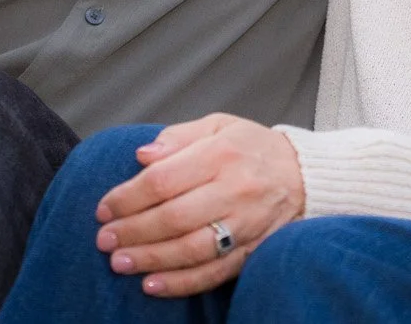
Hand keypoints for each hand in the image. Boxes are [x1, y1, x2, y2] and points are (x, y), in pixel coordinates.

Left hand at [94, 114, 305, 297]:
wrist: (306, 175)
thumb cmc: (253, 148)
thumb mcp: (219, 125)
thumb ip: (179, 137)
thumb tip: (142, 155)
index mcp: (221, 153)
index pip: (164, 179)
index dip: (128, 197)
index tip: (104, 209)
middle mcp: (235, 189)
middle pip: (174, 217)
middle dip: (133, 231)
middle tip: (104, 240)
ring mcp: (246, 224)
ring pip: (192, 249)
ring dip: (151, 259)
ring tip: (120, 263)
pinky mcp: (254, 250)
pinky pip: (214, 272)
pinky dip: (181, 283)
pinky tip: (152, 285)